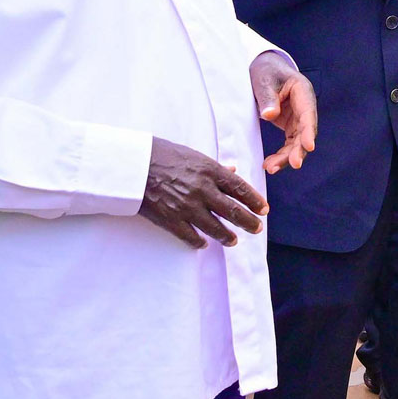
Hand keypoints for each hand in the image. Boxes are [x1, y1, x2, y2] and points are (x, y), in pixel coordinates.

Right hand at [142, 139, 266, 245]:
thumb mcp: (193, 155)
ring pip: (215, 228)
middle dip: (249, 223)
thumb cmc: (163, 155)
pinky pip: (191, 236)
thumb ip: (215, 167)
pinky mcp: (171, 219)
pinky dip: (199, 242)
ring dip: (227, 236)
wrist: (134, 164)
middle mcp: (202, 190)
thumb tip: (233, 171)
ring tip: (234, 241)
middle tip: (257, 229)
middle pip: (233, 211)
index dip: (254, 201)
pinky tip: (204, 243)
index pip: (240, 189)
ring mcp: (187, 207)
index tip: (263, 209)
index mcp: (210, 171)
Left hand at [252, 51, 317, 172]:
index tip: (308, 147)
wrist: (264, 69)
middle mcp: (304, 108)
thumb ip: (267, 97)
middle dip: (299, 149)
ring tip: (271, 168)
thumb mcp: (264, 80)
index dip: (309, 132)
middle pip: (305, 132)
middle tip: (294, 164)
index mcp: (303, 92)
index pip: (308, 114)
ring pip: (297, 142)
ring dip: (286, 157)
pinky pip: (288, 144)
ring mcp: (298, 118)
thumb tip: (269, 115)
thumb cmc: (266, 71)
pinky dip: (280, 155)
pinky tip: (269, 165)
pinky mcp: (290, 126)